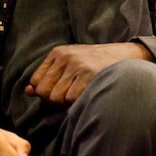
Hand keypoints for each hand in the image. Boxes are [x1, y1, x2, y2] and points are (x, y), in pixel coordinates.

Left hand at [27, 43, 150, 104]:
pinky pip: (72, 99)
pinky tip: (89, 92)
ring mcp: (77, 65)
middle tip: (71, 94)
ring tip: (81, 92)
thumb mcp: (69, 64)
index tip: (61, 89)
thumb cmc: (95, 64)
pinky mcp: (89, 75)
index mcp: (58, 53)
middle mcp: (65, 57)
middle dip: (55, 99)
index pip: (36, 82)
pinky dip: (79, 101)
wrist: (127, 56)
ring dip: (68, 101)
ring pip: (56, 98)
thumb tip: (28, 91)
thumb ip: (48, 76)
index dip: (46, 92)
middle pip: (44, 92)